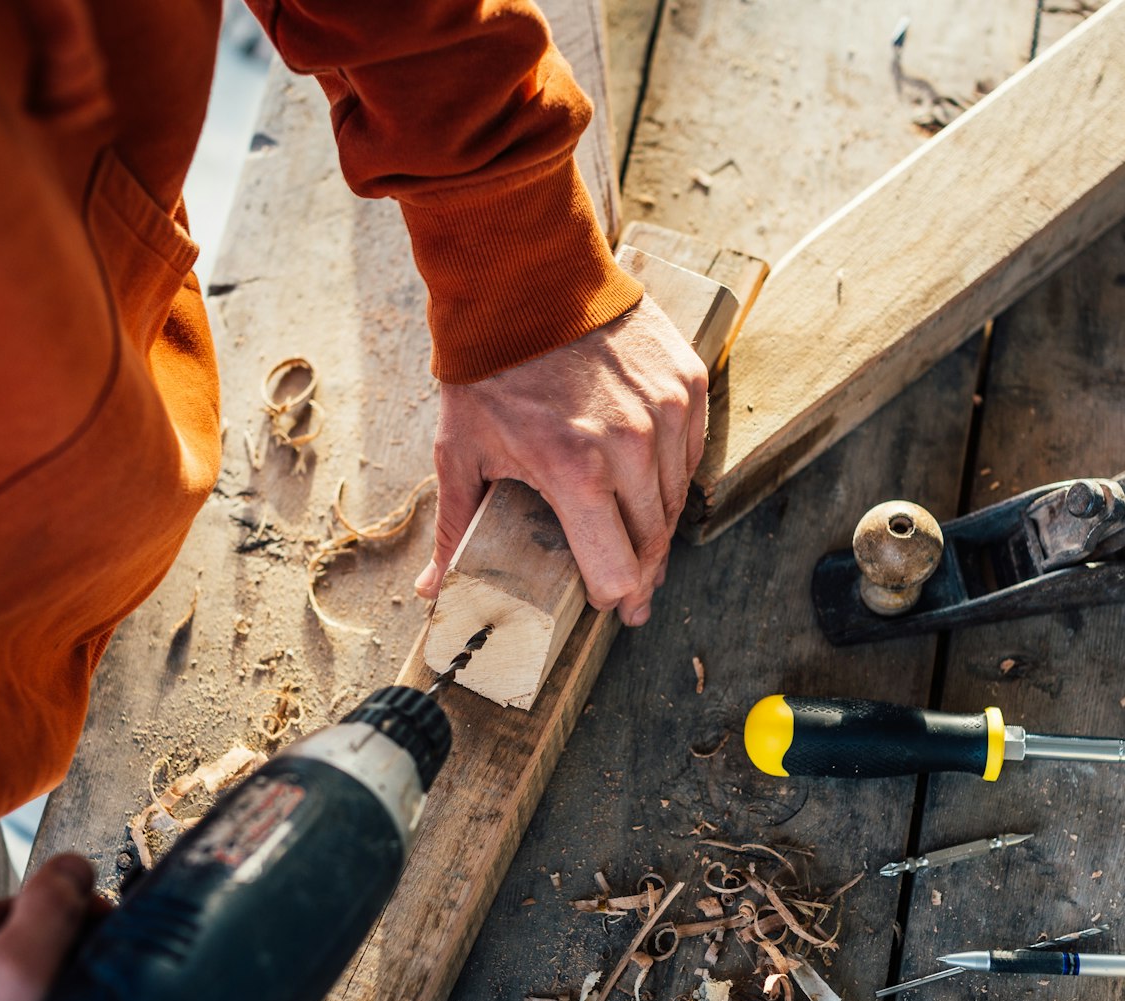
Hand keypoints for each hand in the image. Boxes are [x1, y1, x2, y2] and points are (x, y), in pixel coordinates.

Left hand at [416, 296, 708, 626]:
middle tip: (633, 597)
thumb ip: (456, 526)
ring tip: (643, 547)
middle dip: (640, 574)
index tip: (609, 604)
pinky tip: (651, 487)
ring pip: (675, 501)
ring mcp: (667, 413)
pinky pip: (691, 453)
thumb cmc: (488, 365)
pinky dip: (672, 475)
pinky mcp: (687, 382)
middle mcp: (633, 447)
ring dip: (658, 528)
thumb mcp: (461, 450)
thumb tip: (433, 591)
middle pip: (653, 543)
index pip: (616, 570)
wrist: (525, 274)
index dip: (611, 595)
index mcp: (576, 474)